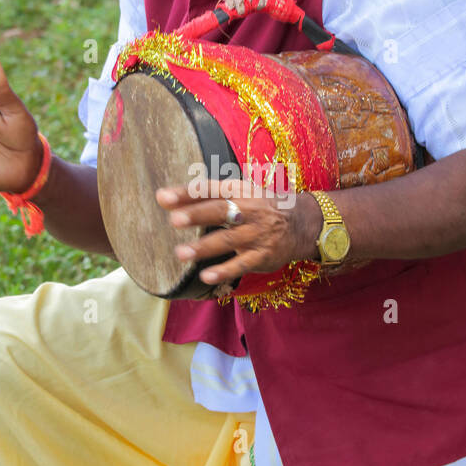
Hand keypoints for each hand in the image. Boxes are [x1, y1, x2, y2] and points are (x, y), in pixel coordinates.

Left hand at [156, 179, 322, 286]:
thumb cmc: (260, 206)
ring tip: (181, 253)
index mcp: (240, 190)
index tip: (162, 197)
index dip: (187, 193)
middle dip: (197, 215)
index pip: (210, 189)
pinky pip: (241, 264)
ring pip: (228, 240)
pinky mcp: (263, 255)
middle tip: (174, 220)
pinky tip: (206, 276)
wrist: (303, 224)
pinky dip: (224, 271)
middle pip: (221, 210)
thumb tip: (163, 197)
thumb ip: (203, 195)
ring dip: (204, 247)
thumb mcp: (239, 193)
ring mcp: (257, 234)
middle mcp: (249, 210)